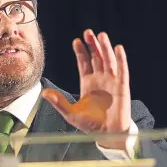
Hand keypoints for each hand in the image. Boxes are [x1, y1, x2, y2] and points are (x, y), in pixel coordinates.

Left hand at [42, 29, 130, 149]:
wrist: (107, 134)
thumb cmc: (90, 125)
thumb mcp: (70, 114)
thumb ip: (58, 102)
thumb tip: (44, 93)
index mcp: (87, 83)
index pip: (84, 63)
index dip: (81, 52)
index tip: (76, 41)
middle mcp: (100, 80)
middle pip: (96, 58)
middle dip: (92, 45)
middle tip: (88, 32)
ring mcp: (111, 82)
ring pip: (108, 61)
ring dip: (105, 48)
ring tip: (101, 36)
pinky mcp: (122, 87)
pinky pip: (122, 71)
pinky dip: (121, 59)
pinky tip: (118, 48)